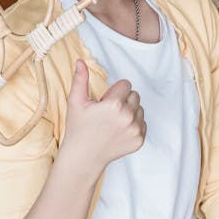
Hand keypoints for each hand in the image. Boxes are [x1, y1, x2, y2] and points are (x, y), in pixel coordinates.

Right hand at [63, 60, 145, 176]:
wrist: (83, 158)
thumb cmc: (78, 128)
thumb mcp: (76, 102)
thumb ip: (80, 79)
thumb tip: (81, 61)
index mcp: (114, 104)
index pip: (126, 84)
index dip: (114, 91)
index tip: (104, 102)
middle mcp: (128, 116)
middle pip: (135, 95)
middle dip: (123, 100)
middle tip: (108, 113)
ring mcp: (135, 130)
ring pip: (140, 109)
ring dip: (130, 112)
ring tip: (113, 122)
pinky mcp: (139, 140)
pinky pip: (143, 123)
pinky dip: (133, 125)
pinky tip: (118, 132)